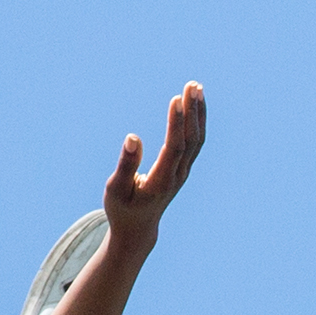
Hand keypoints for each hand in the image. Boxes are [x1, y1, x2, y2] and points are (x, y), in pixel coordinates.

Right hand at [101, 81, 206, 250]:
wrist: (138, 229)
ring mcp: (183, 173)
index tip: (176, 99)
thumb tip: (132, 137)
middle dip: (192, 112)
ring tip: (196, 88)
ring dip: (198, 114)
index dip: (177, 124)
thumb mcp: (116, 190)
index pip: (174, 148)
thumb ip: (125, 165)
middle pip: (191, 141)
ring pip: (197, 141)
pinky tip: (195, 104)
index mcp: (161, 182)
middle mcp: (177, 176)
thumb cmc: (122, 209)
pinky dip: (197, 122)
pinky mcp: (182, 169)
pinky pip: (195, 143)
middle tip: (192, 85)